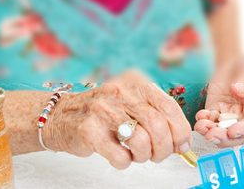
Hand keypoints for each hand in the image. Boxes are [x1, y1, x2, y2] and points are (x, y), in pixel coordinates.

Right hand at [44, 70, 192, 168]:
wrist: (62, 116)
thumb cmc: (103, 113)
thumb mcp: (131, 102)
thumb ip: (157, 115)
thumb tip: (181, 141)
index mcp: (135, 81)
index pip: (169, 105)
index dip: (180, 130)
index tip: (181, 144)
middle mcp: (119, 91)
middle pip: (157, 125)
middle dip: (163, 148)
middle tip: (158, 155)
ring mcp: (102, 109)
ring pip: (140, 141)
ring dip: (144, 156)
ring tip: (137, 155)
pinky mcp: (88, 130)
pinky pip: (119, 155)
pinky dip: (125, 162)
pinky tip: (119, 155)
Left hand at [195, 51, 243, 147]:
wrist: (238, 61)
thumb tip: (238, 90)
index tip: (232, 131)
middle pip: (240, 135)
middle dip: (225, 137)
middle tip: (211, 134)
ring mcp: (234, 117)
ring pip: (224, 133)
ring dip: (212, 132)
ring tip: (202, 126)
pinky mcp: (219, 113)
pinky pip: (211, 122)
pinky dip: (205, 122)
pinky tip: (201, 117)